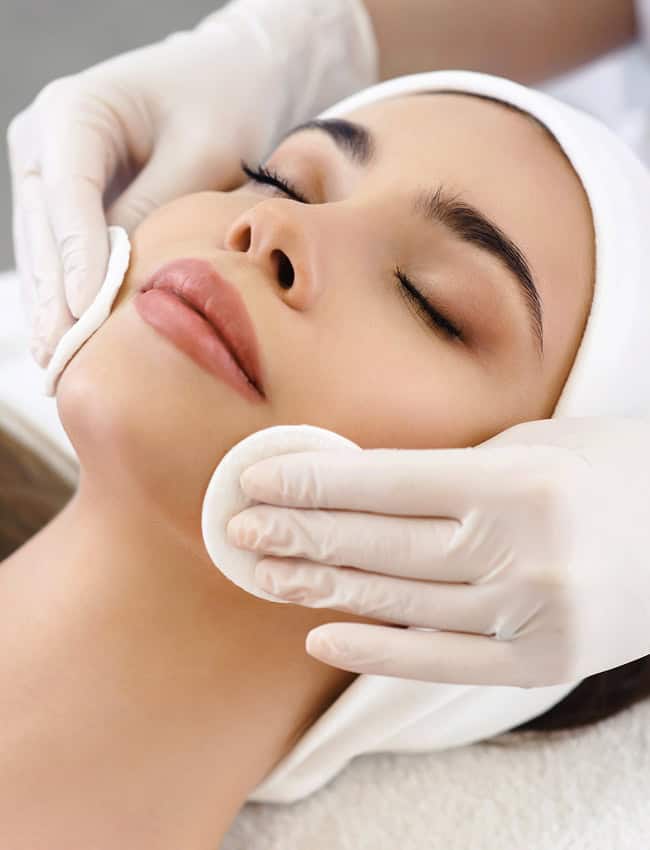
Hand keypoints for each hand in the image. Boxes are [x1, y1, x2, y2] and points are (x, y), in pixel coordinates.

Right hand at [6, 0, 376, 366]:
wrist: (224, 78)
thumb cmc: (221, 104)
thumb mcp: (201, 154)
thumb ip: (156, 210)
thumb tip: (122, 279)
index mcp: (73, 112)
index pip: (68, 197)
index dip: (76, 260)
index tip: (86, 314)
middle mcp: (44, 139)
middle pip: (43, 231)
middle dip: (55, 298)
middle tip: (65, 360)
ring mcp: (48, 170)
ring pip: (43, 249)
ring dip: (52, 306)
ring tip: (61, 364)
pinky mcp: (64, 197)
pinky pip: (59, 251)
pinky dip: (66, 293)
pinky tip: (73, 338)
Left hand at [227, 416, 649, 687]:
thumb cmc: (608, 471)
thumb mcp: (531, 449)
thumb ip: (448, 475)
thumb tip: (358, 491)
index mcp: (519, 484)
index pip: (387, 484)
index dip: (313, 482)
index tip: (255, 480)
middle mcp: (523, 553)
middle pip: (381, 546)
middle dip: (300, 534)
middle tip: (237, 528)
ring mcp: (533, 616)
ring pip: (400, 602)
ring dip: (323, 587)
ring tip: (263, 573)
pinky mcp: (543, 663)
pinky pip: (442, 659)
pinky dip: (378, 649)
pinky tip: (320, 634)